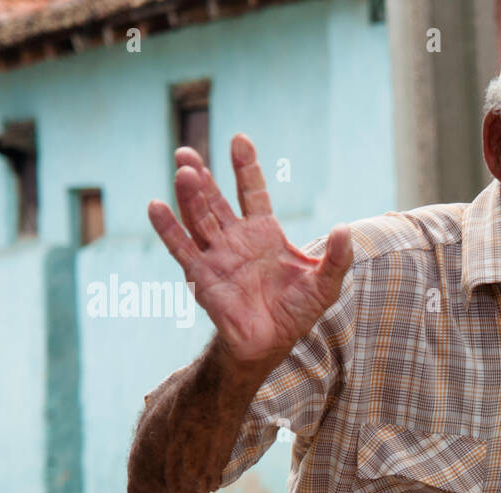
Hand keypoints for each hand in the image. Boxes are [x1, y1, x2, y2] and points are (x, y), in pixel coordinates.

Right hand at [147, 133, 353, 369]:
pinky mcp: (202, 276)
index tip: (239, 140)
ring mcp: (217, 255)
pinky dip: (169, 229)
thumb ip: (337, 257)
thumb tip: (345, 229)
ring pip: (199, 218)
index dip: (245, 167)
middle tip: (187, 152)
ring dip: (190, 195)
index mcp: (264, 233)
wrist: (272, 343)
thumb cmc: (296, 311)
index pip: (252, 192)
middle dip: (202, 176)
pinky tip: (156, 206)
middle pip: (215, 200)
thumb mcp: (325, 283)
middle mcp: (236, 238)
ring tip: (183, 170)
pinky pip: (182, 249)